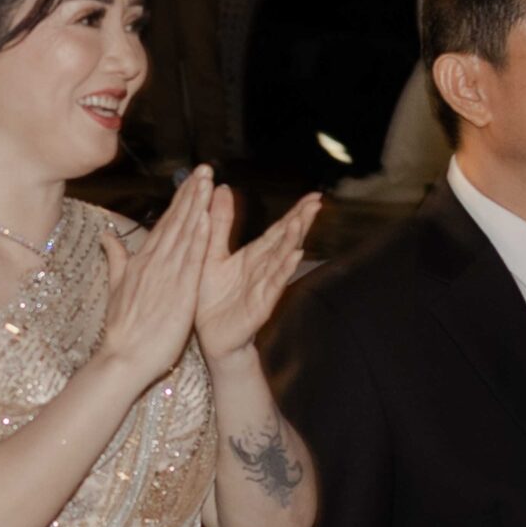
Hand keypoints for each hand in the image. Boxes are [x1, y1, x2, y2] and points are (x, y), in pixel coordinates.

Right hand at [92, 166, 213, 386]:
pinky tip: (205, 219)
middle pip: (176, 222)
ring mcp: (167, 276)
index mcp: (142, 262)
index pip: (164, 224)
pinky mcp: (179, 292)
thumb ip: (116, 258)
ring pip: (185, 235)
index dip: (179, 201)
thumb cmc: (122, 328)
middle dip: (190, 194)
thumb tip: (105, 235)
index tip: (191, 180)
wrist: (124, 357)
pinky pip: (190, 261)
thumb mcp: (115, 288)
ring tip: (208, 182)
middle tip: (204, 168)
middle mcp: (154, 263)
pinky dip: (198, 238)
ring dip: (197, 207)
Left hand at [195, 189, 317, 362]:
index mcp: (253, 256)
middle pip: (285, 242)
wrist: (209, 338)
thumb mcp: (211, 254)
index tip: (314, 196)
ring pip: (281, 261)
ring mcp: (264, 287)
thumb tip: (223, 188)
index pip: (278, 231)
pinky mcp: (259, 306)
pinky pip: (273, 285)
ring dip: (293, 242)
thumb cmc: (212, 298)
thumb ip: (219, 224)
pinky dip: (283, 270)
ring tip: (302, 222)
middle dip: (300, 222)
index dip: (296, 214)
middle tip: (316, 202)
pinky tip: (295, 256)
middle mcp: (263, 269)